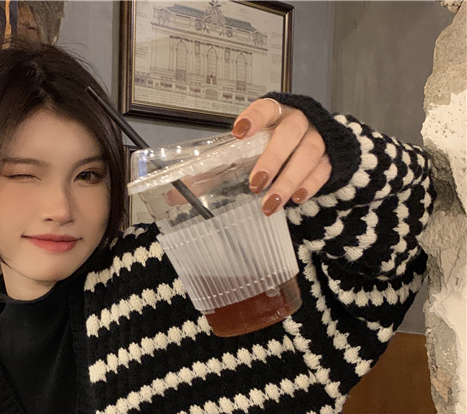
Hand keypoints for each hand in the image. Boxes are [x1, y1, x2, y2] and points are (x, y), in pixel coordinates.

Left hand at [232, 98, 330, 215]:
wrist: (316, 138)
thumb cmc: (273, 143)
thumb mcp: (250, 146)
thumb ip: (221, 165)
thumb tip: (184, 189)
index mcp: (276, 112)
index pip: (265, 108)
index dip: (254, 119)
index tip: (239, 133)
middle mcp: (299, 120)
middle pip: (290, 133)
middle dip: (273, 159)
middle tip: (255, 183)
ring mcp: (318, 137)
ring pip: (308, 154)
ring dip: (288, 180)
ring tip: (270, 202)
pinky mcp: (330, 156)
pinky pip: (322, 170)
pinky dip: (309, 185)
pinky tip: (295, 199)